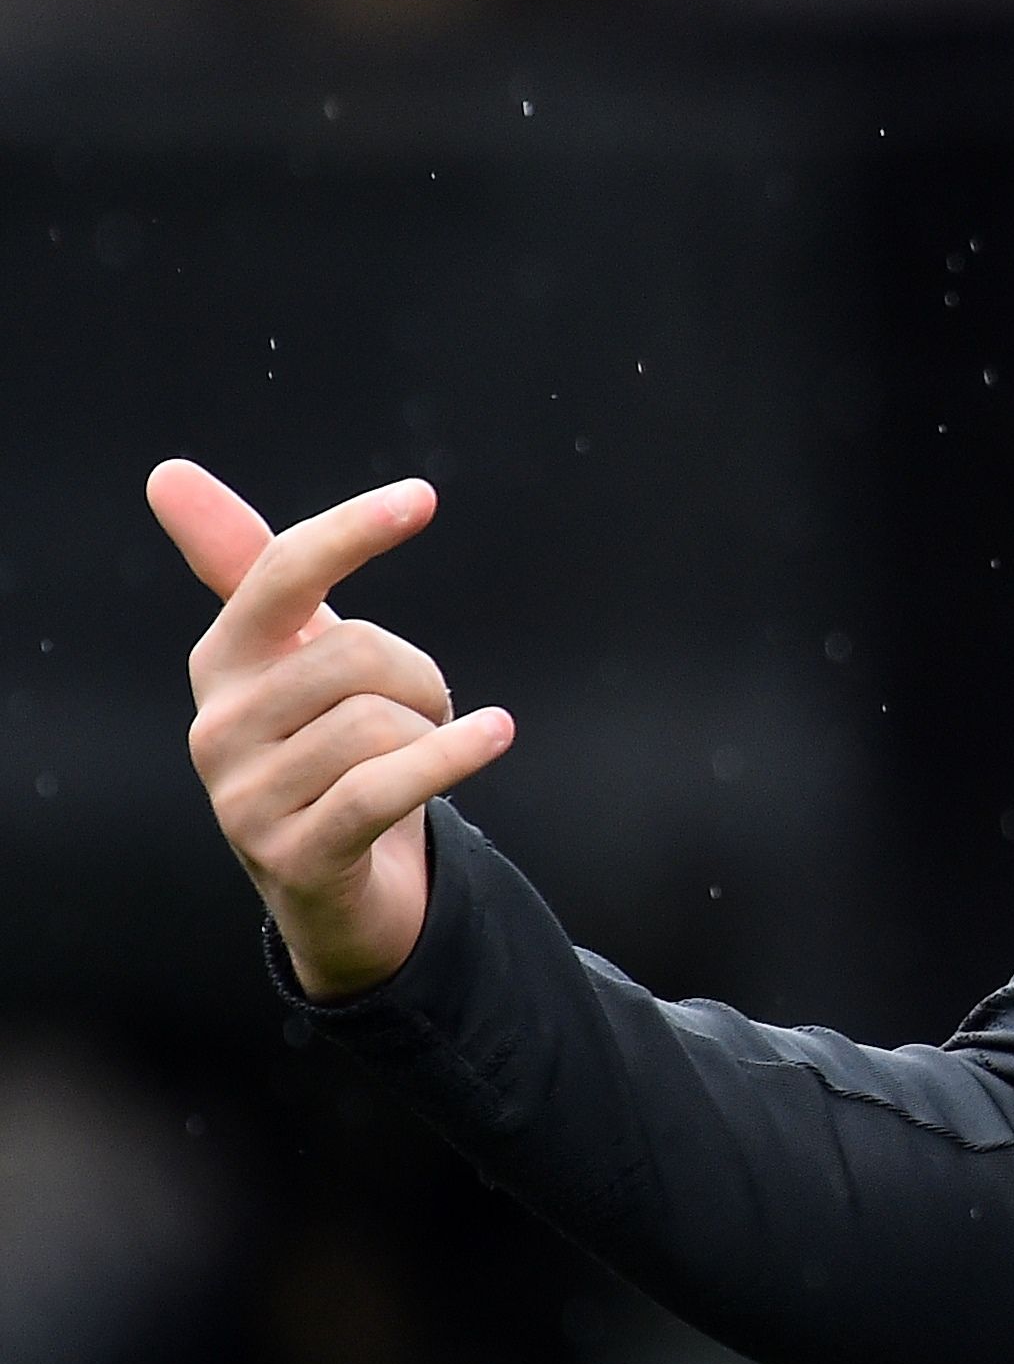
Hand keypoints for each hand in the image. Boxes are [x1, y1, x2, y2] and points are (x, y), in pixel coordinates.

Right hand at [149, 461, 511, 1003]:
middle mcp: (217, 725)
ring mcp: (246, 797)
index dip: (350, 532)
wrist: (340, 890)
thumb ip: (253, 569)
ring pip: (384, 720)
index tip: (422, 497)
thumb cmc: (324, 751)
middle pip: (358, 650)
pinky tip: (495, 735)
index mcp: (221, 663)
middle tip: (419, 714)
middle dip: (419, 676)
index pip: (279, 573)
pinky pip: (387, 785)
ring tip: (416, 760)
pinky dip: (454, 756)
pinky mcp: (294, 856)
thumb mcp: (295, 659)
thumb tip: (168, 473)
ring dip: (433, 733)